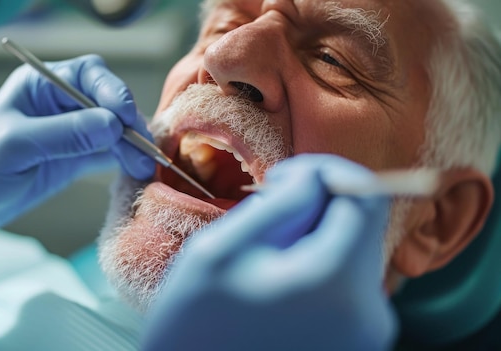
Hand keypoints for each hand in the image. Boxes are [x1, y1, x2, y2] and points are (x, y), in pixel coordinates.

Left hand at [0, 55, 154, 231]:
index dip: (113, 92)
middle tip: (144, 148)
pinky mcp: (79, 156)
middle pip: (109, 101)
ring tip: (145, 167)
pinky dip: (126, 160)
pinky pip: (111, 152)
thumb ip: (65, 133)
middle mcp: (62, 102)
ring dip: (133, 145)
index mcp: (42, 84)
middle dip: (129, 123)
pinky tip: (137, 171)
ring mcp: (73, 129)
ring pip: (115, 129)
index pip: (88, 75)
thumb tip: (113, 127)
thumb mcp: (18, 144)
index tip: (126, 118)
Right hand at [142, 154, 396, 350]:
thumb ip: (278, 203)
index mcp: (336, 282)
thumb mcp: (219, 248)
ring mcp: (368, 334)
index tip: (283, 178)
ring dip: (315, 235)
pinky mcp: (359, 344)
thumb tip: (318, 177)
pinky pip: (348, 283)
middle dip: (318, 204)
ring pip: (353, 251)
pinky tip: (278, 278)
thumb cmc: (196, 322)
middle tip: (266, 211)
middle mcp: (369, 312)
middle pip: (362, 226)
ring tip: (265, 252)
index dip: (327, 171)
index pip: (366, 196)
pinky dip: (319, 265)